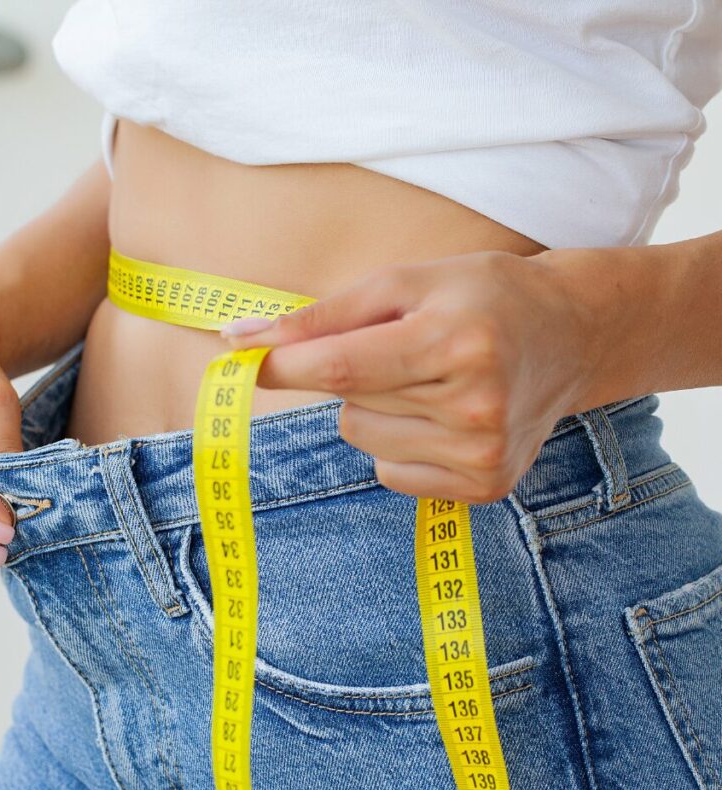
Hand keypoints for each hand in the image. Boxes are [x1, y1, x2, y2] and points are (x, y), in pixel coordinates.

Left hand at [222, 250, 598, 503]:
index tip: (238, 361)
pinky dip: (400, 442)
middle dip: (354, 373)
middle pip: (350, 403)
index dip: (282, 367)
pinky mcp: (484, 486)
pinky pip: (390, 470)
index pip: (341, 368)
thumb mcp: (407, 283)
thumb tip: (238, 339)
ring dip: (378, 409)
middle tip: (410, 348)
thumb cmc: (480, 297)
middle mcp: (475, 405)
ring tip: (433, 380)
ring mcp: (482, 453)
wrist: (571, 335)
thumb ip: (322, 315)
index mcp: (456, 341)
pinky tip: (444, 415)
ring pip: (364, 438)